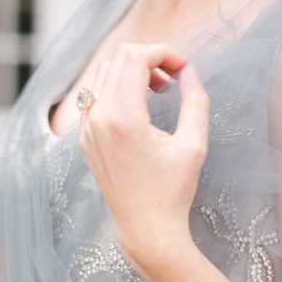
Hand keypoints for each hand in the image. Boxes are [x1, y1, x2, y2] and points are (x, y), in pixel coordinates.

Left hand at [78, 43, 209, 274]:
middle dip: (150, 57)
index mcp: (124, 119)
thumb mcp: (194, 145)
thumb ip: (196, 101)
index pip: (136, 58)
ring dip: (133, 70)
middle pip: (119, 57)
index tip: (185, 68)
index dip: (165, 52)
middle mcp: (99, 119)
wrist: (146, 229)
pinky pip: (95, 95)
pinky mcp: (85, 138)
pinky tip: (140, 105)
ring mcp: (87, 129)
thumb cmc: (173, 190)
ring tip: (159, 89)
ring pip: (104, 73)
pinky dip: (117, 87)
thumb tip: (191, 71)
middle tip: (175, 76)